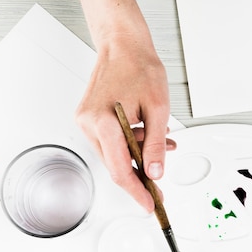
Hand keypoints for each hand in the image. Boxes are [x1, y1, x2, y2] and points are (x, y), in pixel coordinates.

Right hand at [75, 34, 175, 211]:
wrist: (123, 45)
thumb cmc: (139, 68)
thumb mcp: (158, 108)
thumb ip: (156, 145)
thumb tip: (155, 172)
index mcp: (103, 121)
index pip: (120, 170)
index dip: (137, 192)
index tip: (149, 205)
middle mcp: (89, 123)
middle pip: (115, 166)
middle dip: (141, 176)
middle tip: (159, 188)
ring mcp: (86, 121)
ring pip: (115, 155)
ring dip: (139, 156)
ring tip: (164, 145)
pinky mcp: (90, 119)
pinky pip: (112, 142)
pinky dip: (131, 144)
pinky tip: (148, 137)